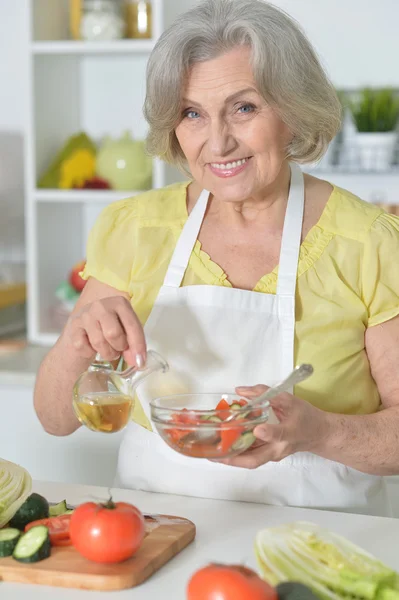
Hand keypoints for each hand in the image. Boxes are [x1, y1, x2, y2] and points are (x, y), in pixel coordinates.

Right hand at [66, 296, 145, 366]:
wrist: (84, 331)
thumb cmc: (109, 330)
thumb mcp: (126, 333)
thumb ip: (133, 345)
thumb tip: (137, 362)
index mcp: (120, 303)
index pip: (132, 325)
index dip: (138, 345)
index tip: (140, 362)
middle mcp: (101, 305)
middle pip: (113, 333)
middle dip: (118, 347)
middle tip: (118, 349)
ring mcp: (85, 314)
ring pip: (99, 342)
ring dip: (106, 353)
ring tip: (108, 350)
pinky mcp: (73, 326)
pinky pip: (83, 347)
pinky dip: (89, 352)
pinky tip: (91, 347)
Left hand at [216, 384, 330, 468]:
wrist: (319, 435)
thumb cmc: (306, 417)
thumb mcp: (290, 400)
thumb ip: (266, 392)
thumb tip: (240, 390)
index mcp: (290, 433)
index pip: (279, 435)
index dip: (268, 433)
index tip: (258, 429)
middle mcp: (279, 449)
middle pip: (255, 460)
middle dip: (233, 459)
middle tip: (213, 453)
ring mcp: (273, 455)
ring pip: (250, 461)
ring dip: (230, 458)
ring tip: (209, 451)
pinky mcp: (268, 455)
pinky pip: (250, 456)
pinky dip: (236, 452)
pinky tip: (221, 446)